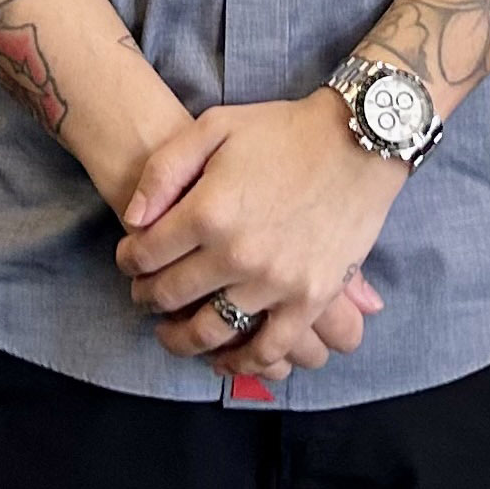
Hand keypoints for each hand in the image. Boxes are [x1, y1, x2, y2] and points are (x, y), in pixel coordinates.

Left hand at [117, 90, 405, 383]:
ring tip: (174, 332)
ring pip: (211, 332)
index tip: (132, 259)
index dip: (129, 260)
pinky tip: (226, 359)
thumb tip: (133, 219)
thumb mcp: (215, 126)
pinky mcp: (310, 298)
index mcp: (208, 211)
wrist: (359, 140)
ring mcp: (275, 282)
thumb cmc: (284, 130)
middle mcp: (236, 254)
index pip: (145, 255)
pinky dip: (241, 362)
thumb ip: (164, 169)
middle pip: (171, 295)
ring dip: (181, 339)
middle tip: (146, 294)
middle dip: (148, 297)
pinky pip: (269, 348)